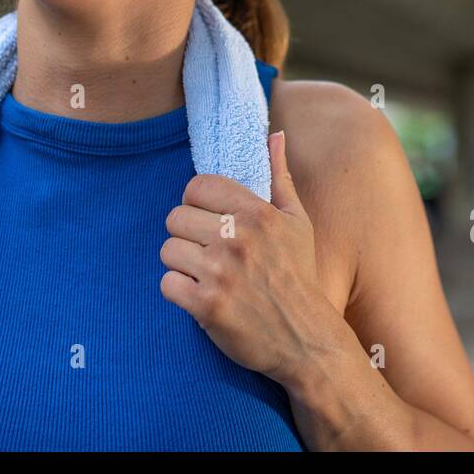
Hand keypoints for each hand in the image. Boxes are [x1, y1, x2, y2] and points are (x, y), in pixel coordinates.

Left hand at [159, 131, 335, 386]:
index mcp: (256, 213)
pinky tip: (199, 296)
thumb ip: (281, 176)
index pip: (196, 186)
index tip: (207, 221)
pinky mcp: (207, 305)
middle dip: (187, 236)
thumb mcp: (297, 222)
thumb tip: (276, 135)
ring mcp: (220, 272)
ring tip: (203, 275)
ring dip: (181, 264)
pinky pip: (166, 283)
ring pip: (167, 249)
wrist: (306, 338)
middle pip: (175, 217)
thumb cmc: (299, 276)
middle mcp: (237, 238)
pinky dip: (177, 292)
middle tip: (206, 253)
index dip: (195, 203)